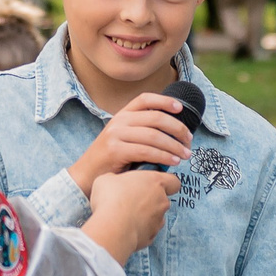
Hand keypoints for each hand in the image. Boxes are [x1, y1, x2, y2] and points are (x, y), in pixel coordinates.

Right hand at [67, 94, 193, 194]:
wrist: (86, 176)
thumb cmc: (110, 160)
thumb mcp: (124, 138)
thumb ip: (142, 132)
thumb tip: (173, 134)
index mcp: (122, 115)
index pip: (145, 99)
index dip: (164, 101)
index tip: (181, 108)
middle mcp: (119, 121)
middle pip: (156, 118)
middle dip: (177, 128)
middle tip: (189, 141)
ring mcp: (116, 135)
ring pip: (154, 135)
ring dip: (174, 145)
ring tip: (185, 154)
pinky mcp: (116, 150)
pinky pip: (147, 150)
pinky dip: (164, 156)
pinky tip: (173, 161)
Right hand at [84, 167, 179, 263]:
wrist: (112, 228)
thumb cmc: (111, 200)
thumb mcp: (107, 178)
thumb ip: (117, 178)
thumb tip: (113, 182)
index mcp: (155, 182)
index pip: (173, 181)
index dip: (167, 182)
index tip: (155, 184)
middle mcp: (161, 201)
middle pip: (162, 199)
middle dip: (149, 199)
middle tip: (132, 199)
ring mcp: (158, 220)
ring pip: (156, 216)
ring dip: (144, 215)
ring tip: (125, 215)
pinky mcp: (151, 236)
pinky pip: (147, 230)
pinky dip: (139, 229)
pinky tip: (125, 227)